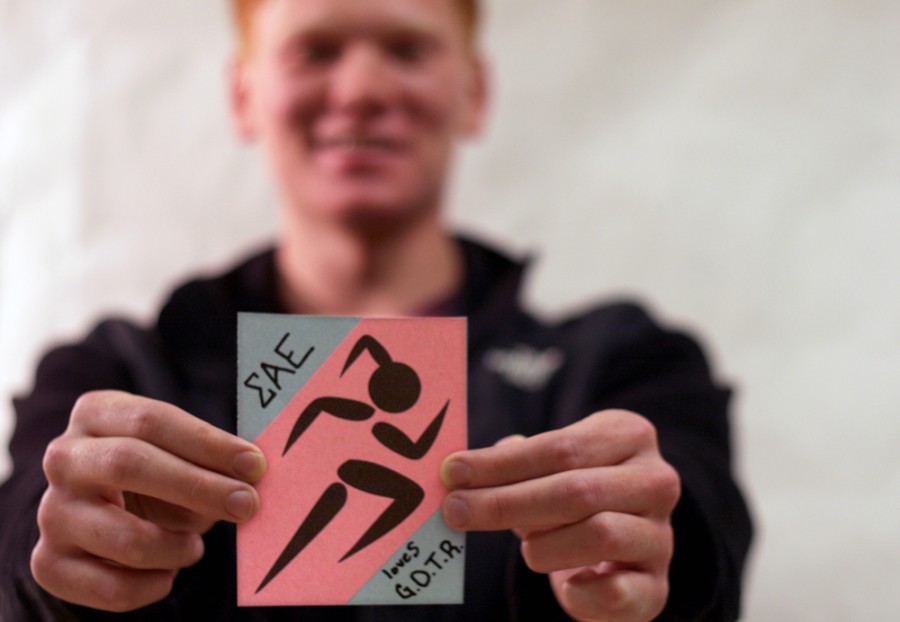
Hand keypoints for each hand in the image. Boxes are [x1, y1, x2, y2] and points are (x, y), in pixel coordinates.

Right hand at [30, 390, 265, 611]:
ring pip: (124, 536)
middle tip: (246, 504)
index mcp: (96, 413)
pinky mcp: (50, 563)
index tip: (254, 464)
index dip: (207, 443)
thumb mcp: (177, 453)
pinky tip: (168, 573)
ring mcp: (52, 512)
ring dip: (176, 547)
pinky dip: (151, 585)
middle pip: (129, 464)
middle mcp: (65, 458)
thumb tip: (254, 473)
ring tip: (195, 547)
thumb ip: (210, 458)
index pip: (152, 420)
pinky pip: (110, 586)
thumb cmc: (156, 472)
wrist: (97, 515)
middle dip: (198, 487)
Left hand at [440, 410, 679, 621]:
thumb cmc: (577, 495)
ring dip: (544, 545)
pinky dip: (584, 594)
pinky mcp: (656, 588)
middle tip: (456, 511)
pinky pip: (618, 593)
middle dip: (506, 502)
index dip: (501, 463)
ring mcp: (661, 536)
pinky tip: (565, 586)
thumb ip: (515, 462)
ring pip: (599, 535)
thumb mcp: (554, 466)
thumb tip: (459, 471)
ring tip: (525, 547)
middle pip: (575, 490)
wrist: (627, 545)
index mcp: (629, 435)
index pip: (560, 447)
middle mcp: (655, 481)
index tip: (452, 472)